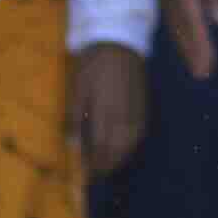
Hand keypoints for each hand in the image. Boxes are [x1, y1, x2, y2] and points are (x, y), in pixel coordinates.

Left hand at [72, 41, 150, 182]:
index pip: (101, 147)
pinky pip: (140, 132)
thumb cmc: (92, 66)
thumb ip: (75, 118)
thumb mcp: (77, 89)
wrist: (118, 42)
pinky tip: (123, 148)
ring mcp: (137, 111)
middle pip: (118, 150)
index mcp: (105, 111)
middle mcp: (124, 115)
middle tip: (97, 174)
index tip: (87, 175)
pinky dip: (131, 145)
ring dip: (120, 158)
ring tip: (109, 165)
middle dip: (108, 165)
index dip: (95, 164)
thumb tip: (73, 145)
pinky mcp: (144, 105)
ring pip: (131, 143)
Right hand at [158, 0, 217, 76]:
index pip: (193, 25)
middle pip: (180, 29)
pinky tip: (188, 39)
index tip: (208, 67)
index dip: (200, 48)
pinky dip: (180, 29)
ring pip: (174, 23)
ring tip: (197, 62)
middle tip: (203, 74)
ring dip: (186, 44)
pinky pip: (172, 14)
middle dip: (192, 52)